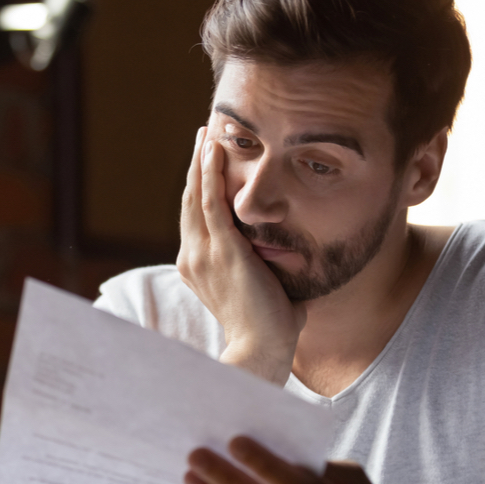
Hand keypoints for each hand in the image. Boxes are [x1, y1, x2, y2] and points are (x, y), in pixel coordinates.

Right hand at [176, 127, 305, 384]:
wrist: (261, 351)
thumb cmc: (270, 329)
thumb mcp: (264, 289)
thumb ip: (270, 270)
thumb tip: (293, 257)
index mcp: (198, 267)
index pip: (196, 218)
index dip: (199, 187)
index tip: (207, 163)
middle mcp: (193, 257)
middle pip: (190, 200)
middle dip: (197, 166)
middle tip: (203, 135)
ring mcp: (203, 253)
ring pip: (196, 195)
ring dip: (201, 161)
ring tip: (205, 133)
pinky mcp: (221, 250)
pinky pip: (211, 202)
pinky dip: (210, 173)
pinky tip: (213, 149)